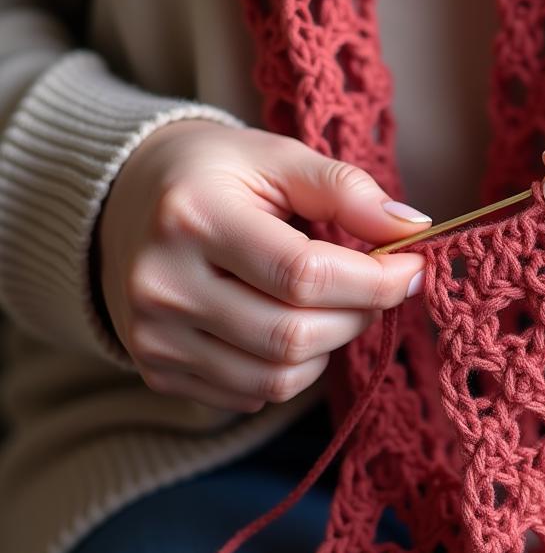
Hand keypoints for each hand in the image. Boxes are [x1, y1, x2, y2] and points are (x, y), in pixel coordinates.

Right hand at [95, 120, 429, 412]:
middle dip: (359, 315)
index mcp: (193, 218)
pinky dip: (291, 368)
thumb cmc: (214, 174)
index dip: (375, 280)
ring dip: (329, 346)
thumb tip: (413, 227)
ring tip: (333, 304)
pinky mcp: (157, 368)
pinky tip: (287, 322)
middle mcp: (162, 285)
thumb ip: (346, 189)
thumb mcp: (277, 158)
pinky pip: (253, 394)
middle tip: (377, 286)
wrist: (123, 200)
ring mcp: (153, 336)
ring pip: (278, 378)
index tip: (412, 267)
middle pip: (293, 335)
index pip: (304, 274)